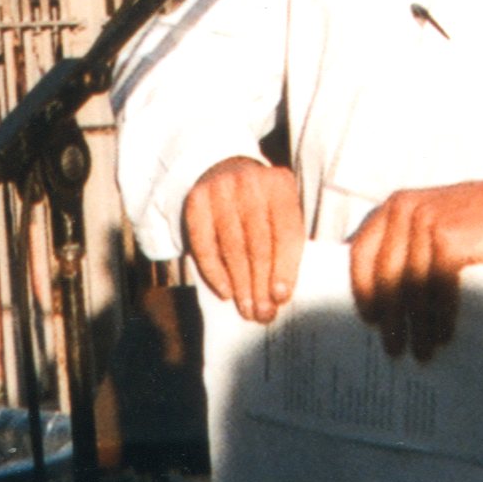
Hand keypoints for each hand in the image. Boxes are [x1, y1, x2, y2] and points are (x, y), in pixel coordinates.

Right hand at [180, 156, 303, 324]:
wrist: (223, 168)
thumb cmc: (259, 203)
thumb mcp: (279, 210)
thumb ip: (283, 244)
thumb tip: (277, 295)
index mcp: (280, 184)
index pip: (286, 232)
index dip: (285, 268)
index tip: (281, 297)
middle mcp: (250, 182)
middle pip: (258, 243)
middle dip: (261, 284)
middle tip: (262, 313)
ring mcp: (220, 189)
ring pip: (232, 247)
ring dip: (240, 284)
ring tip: (246, 309)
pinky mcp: (196, 201)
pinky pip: (204, 244)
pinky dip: (214, 272)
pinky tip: (225, 292)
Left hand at [347, 172, 482, 362]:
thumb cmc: (479, 219)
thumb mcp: (433, 219)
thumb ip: (406, 241)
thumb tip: (384, 296)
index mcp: (395, 205)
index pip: (361, 251)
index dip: (362, 288)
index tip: (368, 318)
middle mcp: (405, 210)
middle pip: (386, 275)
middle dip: (389, 317)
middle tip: (392, 348)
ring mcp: (426, 223)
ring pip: (412, 287)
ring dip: (417, 326)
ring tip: (421, 351)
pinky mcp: (449, 239)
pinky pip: (438, 289)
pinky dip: (441, 318)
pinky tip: (443, 336)